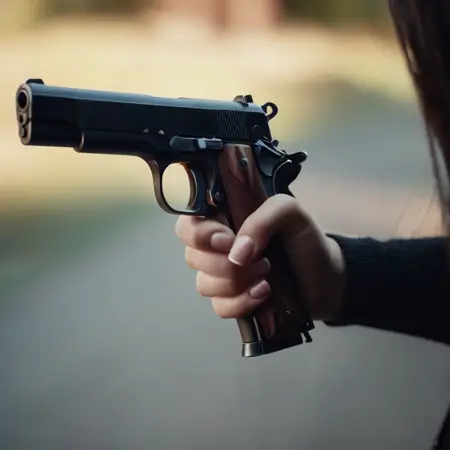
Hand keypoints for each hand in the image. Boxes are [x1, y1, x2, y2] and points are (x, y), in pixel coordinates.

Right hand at [175, 194, 345, 321]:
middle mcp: (216, 249)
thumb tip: (236, 253)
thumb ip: (262, 219)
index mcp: (223, 221)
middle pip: (193, 258)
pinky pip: (220, 307)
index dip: (199, 235)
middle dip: (226, 263)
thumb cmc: (304, 240)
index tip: (227, 240)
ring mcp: (222, 278)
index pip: (188, 225)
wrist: (325, 278)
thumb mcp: (289, 213)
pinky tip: (264, 294)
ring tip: (267, 275)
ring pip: (204, 285)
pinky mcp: (232, 302)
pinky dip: (241, 303)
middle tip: (261, 259)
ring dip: (237, 283)